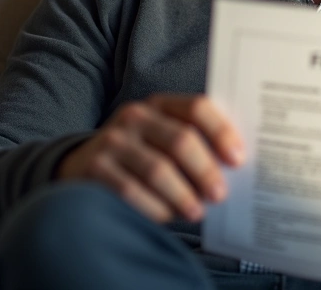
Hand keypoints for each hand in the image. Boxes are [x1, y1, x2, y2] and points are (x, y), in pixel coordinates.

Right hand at [56, 94, 244, 222]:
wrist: (82, 165)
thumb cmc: (140, 156)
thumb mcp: (162, 139)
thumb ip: (193, 144)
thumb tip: (231, 170)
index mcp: (159, 105)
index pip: (197, 108)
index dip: (221, 132)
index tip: (238, 159)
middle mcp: (134, 116)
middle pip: (181, 140)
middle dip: (205, 171)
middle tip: (219, 195)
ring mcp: (113, 141)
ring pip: (158, 170)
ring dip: (183, 195)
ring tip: (196, 212)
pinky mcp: (95, 167)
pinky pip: (132, 191)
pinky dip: (155, 207)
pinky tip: (167, 216)